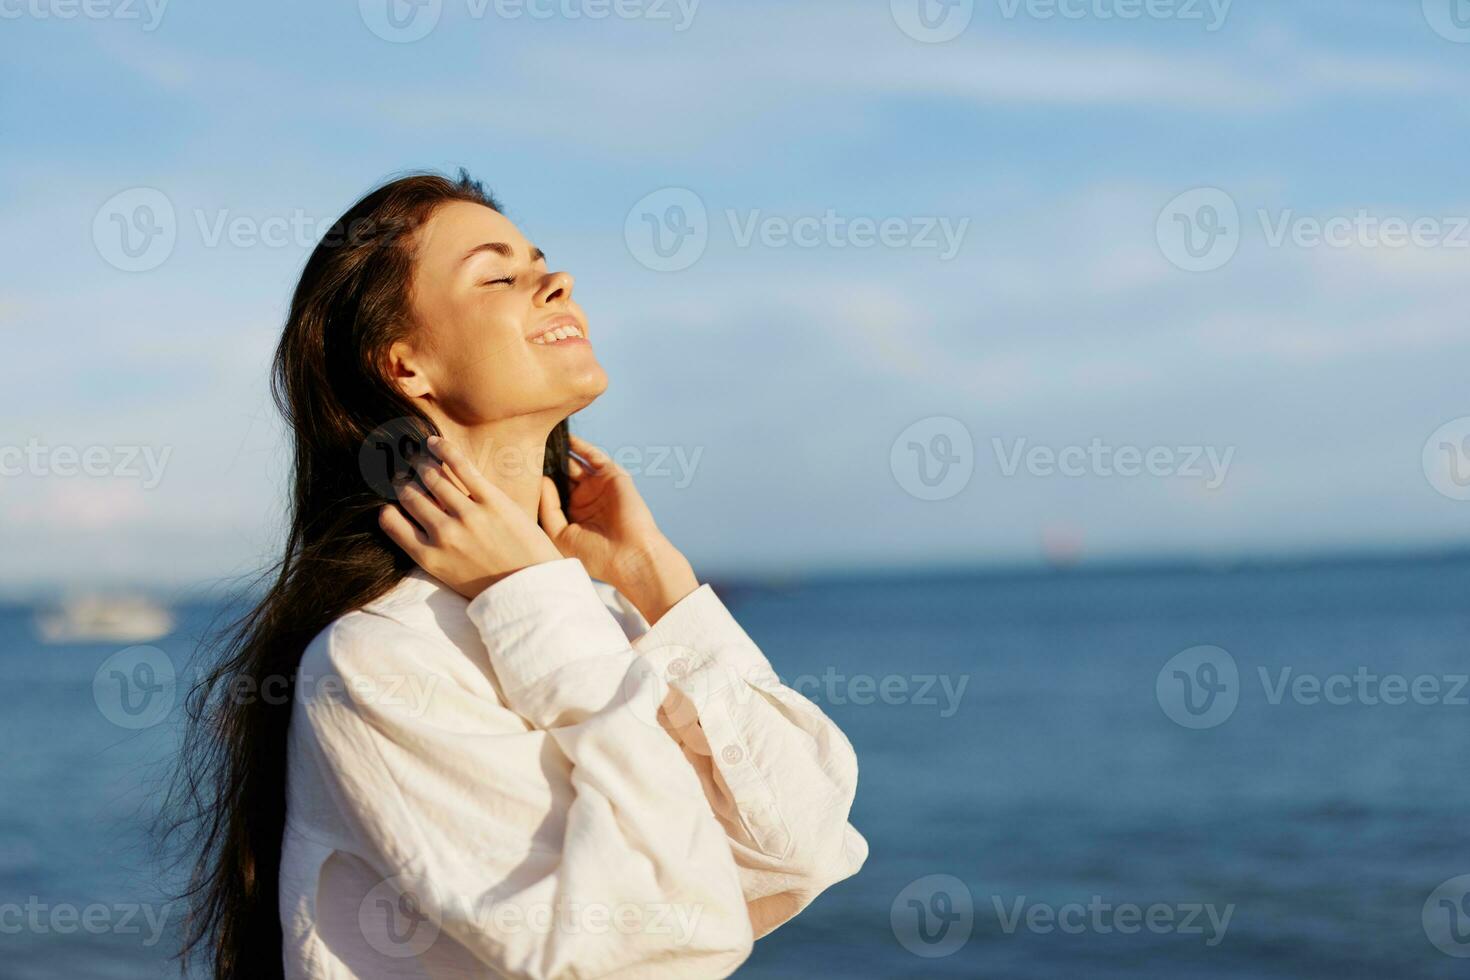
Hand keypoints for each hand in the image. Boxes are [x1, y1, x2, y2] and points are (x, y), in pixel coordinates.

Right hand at [379, 435, 562, 599]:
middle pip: (410, 496)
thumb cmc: (494, 587)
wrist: (533, 591)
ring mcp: (467, 516)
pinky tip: (433, 442)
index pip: (391, 522)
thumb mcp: (451, 577)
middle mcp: (443, 535)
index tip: (392, 501)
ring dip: (420, 464)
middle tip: (404, 473)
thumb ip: (432, 551)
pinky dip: (443, 450)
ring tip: (418, 457)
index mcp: (429, 558)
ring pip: (432, 478)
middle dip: (403, 481)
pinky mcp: (493, 501)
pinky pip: (461, 468)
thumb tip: (419, 520)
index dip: (388, 507)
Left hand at [538, 434, 697, 623]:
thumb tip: (540, 480)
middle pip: (560, 473)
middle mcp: (584, 499)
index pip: (549, 492)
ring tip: (541, 436)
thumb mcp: (558, 535)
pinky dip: (582, 446)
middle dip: (544, 461)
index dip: (533, 481)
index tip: (512, 469)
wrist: (629, 557)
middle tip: (523, 447)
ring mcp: (599, 487)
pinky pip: (595, 456)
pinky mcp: (613, 477)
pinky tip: (566, 438)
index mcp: (571, 515)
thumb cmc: (594, 555)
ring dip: (561, 450)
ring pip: (575, 462)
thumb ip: (547, 508)